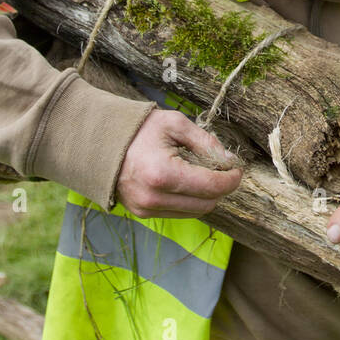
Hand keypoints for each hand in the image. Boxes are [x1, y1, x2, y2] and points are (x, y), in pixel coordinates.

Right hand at [116, 109, 241, 217]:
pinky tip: (185, 181)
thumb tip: (229, 160)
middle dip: (221, 187)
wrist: (102, 143)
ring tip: (201, 173)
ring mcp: (147, 209)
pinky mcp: (143, 214)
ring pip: (196, 212)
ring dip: (206, 195)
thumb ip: (206, 142)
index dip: (231, 178)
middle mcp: (154, 198)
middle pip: (207, 203)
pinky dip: (189, 200)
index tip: (237, 168)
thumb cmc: (140, 130)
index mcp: (163, 174)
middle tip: (222, 169)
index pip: (212, 187)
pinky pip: (180, 213)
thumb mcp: (175, 124)